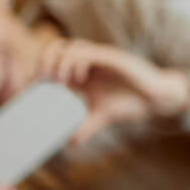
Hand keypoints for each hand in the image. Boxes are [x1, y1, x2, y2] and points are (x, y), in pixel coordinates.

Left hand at [35, 38, 189, 146]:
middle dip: (44, 63)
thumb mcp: (102, 116)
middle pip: (56, 48)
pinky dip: (76, 63)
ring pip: (69, 47)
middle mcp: (89, 62)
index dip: (39, 72)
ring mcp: (100, 58)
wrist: (156, 99)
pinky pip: (87, 52)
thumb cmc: (131, 104)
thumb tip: (69, 143)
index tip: (32, 88)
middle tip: (44, 82)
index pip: (54, 63)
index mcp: (84, 72)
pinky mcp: (112, 57)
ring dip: (59, 63)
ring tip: (62, 82)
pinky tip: (79, 80)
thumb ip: (85, 126)